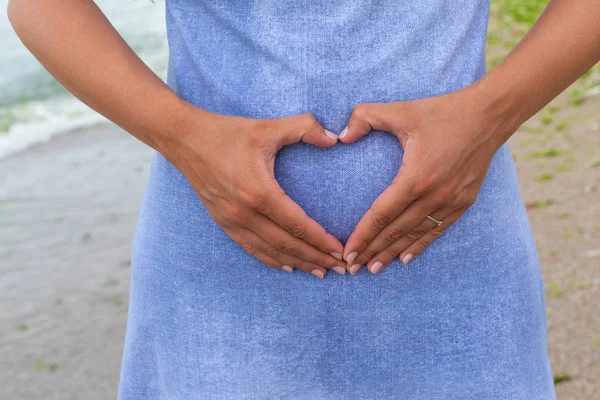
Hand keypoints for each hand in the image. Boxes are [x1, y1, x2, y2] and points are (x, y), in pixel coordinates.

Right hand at [159, 105, 345, 277]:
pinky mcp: (223, 223)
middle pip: (287, 244)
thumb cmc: (229, 133)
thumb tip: (335, 138)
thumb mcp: (268, 127)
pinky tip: (287, 267)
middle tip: (340, 268)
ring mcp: (232, 221)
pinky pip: (251, 248)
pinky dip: (271, 260)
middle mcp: (245, 213)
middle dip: (316, 257)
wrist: (186, 140)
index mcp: (259, 192)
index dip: (321, 240)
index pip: (297, 224)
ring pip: (271, 251)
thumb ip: (304, 128)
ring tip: (319, 272)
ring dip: (297, 263)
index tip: (339, 250)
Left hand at [339, 87, 505, 273]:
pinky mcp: (464, 203)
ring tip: (373, 268)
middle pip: (395, 231)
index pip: (381, 215)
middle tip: (352, 268)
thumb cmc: (441, 112)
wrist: (489, 116)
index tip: (347, 252)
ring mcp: (451, 201)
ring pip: (415, 235)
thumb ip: (366, 117)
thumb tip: (340, 136)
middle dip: (372, 251)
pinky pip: (437, 230)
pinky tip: (405, 259)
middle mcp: (434, 195)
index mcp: (416, 176)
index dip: (362, 236)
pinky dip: (420, 246)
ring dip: (392, 253)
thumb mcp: (401, 110)